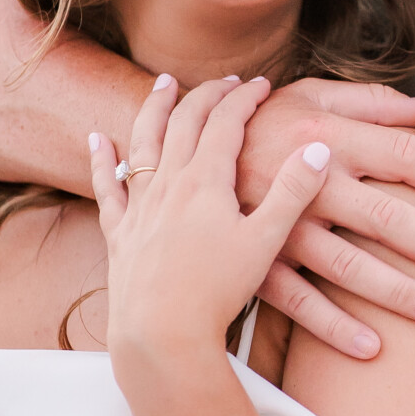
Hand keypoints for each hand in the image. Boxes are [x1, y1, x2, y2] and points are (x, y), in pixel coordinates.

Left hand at [90, 75, 332, 371]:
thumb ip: (293, 193)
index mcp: (205, 181)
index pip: (226, 122)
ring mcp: (139, 207)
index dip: (246, 98)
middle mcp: (168, 184)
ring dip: (155, 108)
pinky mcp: (120, 233)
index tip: (263, 84)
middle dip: (207, 95)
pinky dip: (101, 159)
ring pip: (143, 142)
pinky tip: (96, 139)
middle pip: (185, 122)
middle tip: (226, 82)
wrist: (162, 333)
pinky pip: (107, 186)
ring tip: (163, 84)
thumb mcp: (266, 242)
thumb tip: (318, 148)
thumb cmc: (218, 292)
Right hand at [233, 80, 414, 359]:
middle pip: (385, 216)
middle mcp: (309, 182)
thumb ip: (371, 101)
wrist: (180, 151)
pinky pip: (299, 302)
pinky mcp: (257, 261)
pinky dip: (334, 327)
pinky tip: (372, 348)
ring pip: (348, 265)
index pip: (402, 154)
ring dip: (395, 292)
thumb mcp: (308, 96)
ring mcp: (281, 227)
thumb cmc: (259, 122)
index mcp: (327, 137)